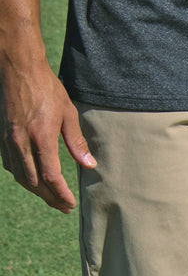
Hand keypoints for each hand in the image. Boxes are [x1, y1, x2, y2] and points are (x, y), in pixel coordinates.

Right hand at [0, 61, 94, 211]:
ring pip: (19, 176)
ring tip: (51, 197)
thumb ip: (77, 142)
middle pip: (34, 182)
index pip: (50, 177)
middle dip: (50, 198)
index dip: (61, 194)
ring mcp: (7, 139)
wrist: (16, 68)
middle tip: (63, 207)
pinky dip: (22, 176)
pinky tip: (32, 179)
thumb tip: (90, 165)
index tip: (71, 204)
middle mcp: (20, 142)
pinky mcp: (0, 135)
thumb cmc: (46, 87)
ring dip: (36, 190)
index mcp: (41, 138)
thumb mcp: (69, 113)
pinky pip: (10, 164)